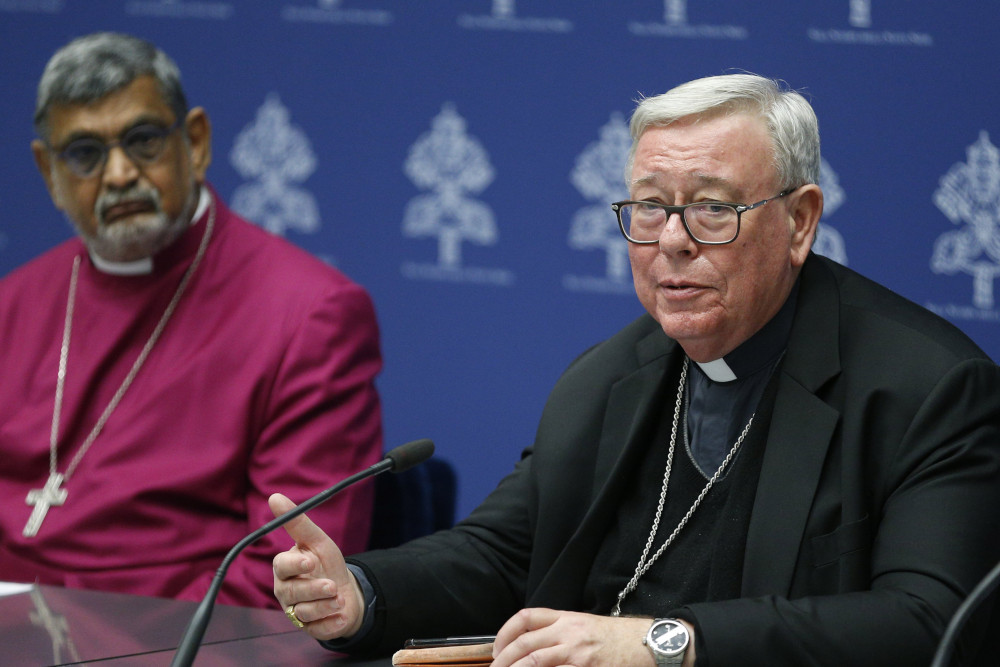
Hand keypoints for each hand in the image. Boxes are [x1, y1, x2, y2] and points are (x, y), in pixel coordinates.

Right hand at [269, 492, 365, 640]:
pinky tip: (341, 615)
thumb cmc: (325, 562)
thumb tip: (274, 497)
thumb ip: (297, 521)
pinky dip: (331, 623)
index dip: (295, 564)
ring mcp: (296, 611)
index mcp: (285, 568)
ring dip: (325, 605)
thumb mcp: (316, 540)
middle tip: (331, 585)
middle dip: (313, 588)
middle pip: (292, 592)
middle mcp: (286, 591)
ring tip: (339, 598)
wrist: (345, 589)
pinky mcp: (309, 628)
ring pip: (304, 612)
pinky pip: (316, 629)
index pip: (282, 566)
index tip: (310, 562)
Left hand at [490, 608, 660, 666]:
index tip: (496, 649)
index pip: (526, 618)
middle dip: (503, 659)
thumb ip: (561, 632)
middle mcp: (569, 632)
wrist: (650, 643)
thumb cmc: (620, 638)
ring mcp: (578, 652)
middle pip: (525, 642)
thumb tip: (533, 648)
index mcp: (567, 618)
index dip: (505, 633)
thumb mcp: (587, 626)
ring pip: (535, 660)